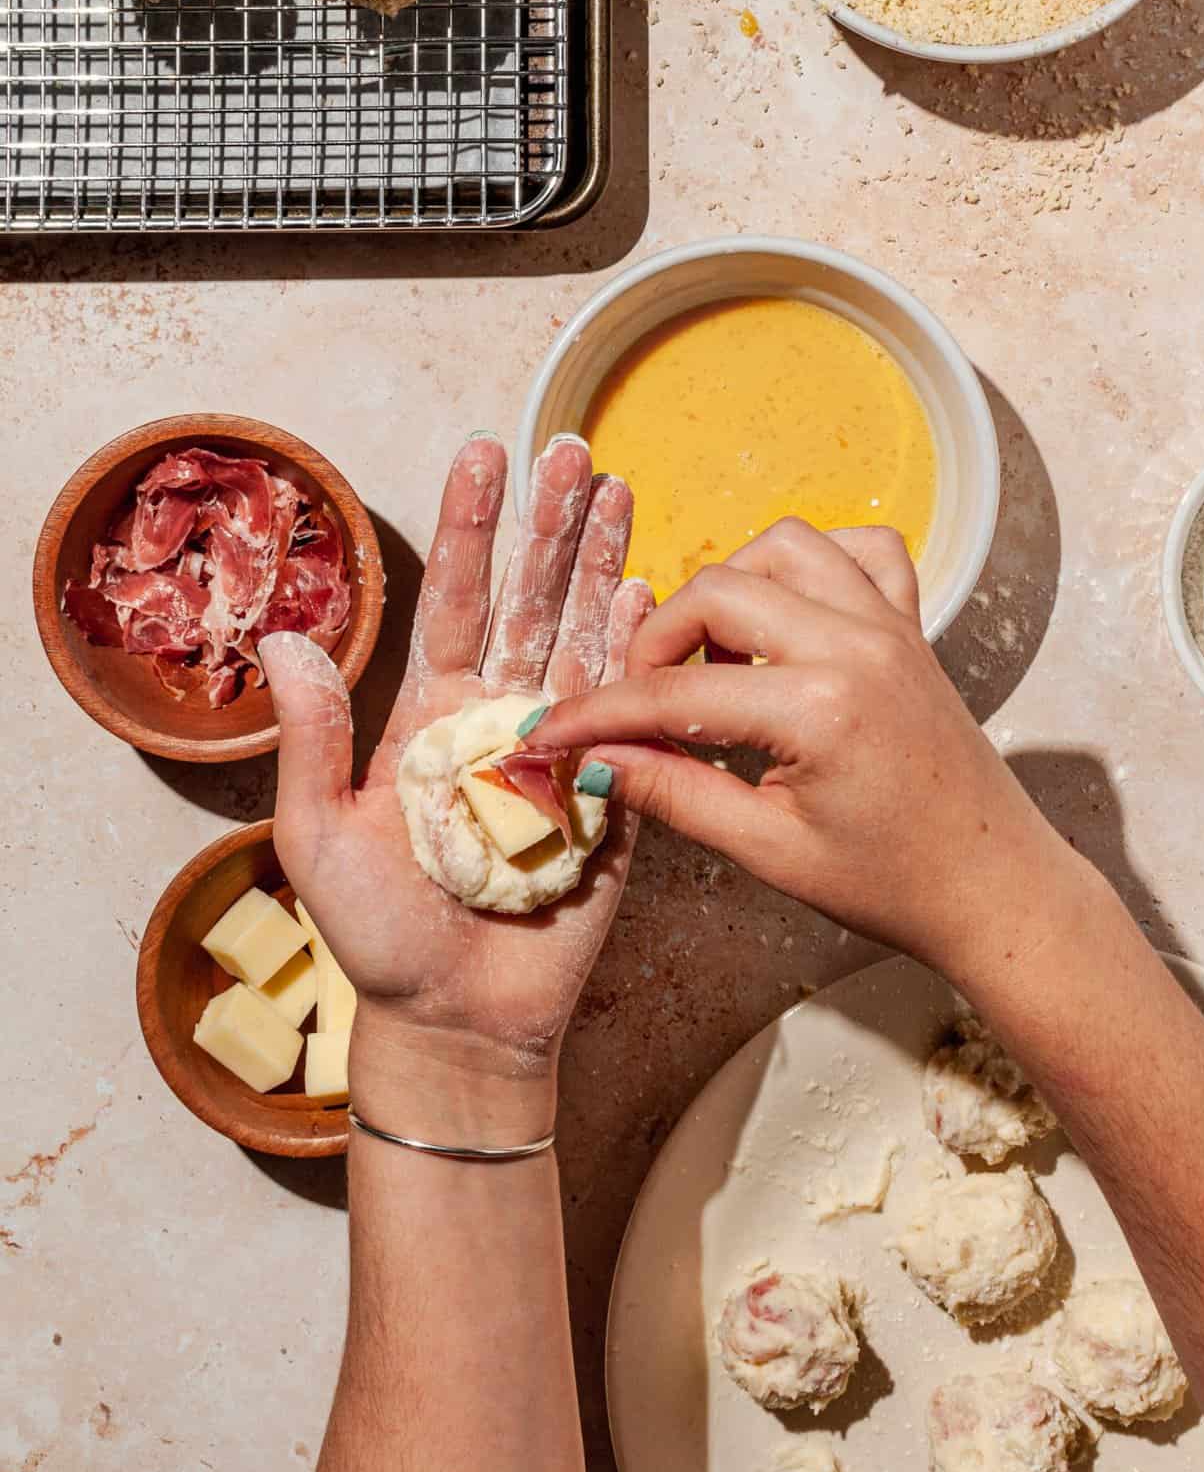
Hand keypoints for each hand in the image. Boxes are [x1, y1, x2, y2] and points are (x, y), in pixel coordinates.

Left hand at [258, 434, 651, 1136]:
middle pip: (529, 599)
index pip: (454, 600)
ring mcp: (563, 747)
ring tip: (619, 490)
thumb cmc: (378, 939)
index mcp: (431, 716)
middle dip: (551, 525)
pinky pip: (634, 711)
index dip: (469, 529)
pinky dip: (643, 650)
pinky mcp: (613, 792)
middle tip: (571, 449)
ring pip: (586, 636)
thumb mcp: (318, 835)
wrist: (457, 1022)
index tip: (481, 456)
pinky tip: (652, 592)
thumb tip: (283, 639)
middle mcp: (500, 716)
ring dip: (602, 564)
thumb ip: (311, 738)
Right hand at [526, 517, 1079, 980]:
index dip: (600, 713)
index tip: (550, 731)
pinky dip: (814, 566)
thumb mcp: (769, 850)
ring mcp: (892, 626)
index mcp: (821, 708)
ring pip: (784, 548)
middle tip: (641, 704)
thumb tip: (593, 760)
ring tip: (715, 661)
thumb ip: (674, 792)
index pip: (676, 694)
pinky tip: (789, 619)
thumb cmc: (893, 883)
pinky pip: (862, 551)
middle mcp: (858, 645)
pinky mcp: (912, 627)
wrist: (994, 888)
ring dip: (731, 590)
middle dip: (657, 642)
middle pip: (718, 591)